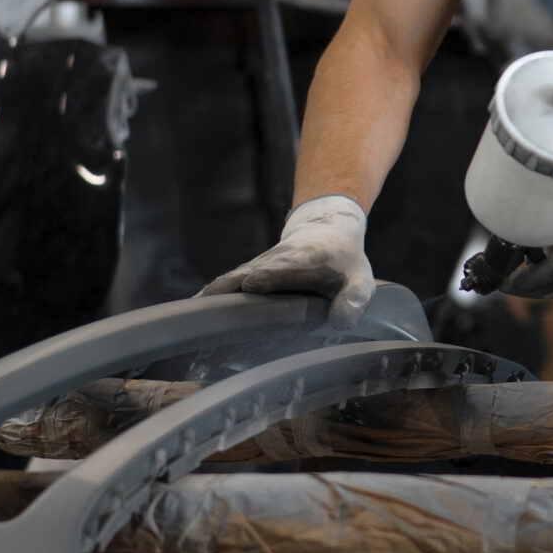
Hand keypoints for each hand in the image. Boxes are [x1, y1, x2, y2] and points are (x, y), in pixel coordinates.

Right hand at [198, 194, 375, 327]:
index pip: (284, 268)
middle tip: (206, 314)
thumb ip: (355, 300)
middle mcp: (275, 262)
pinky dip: (210, 300)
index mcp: (305, 262)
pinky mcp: (247, 274)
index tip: (252, 284)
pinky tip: (193, 318)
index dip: (269, 275)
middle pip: (246, 274)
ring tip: (191, 321)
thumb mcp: (361, 280)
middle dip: (228, 290)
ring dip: (212, 298)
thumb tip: (340, 323)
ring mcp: (257, 267)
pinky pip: (226, 286)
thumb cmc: (345, 262)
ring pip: (231, 280)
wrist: (326, 229)